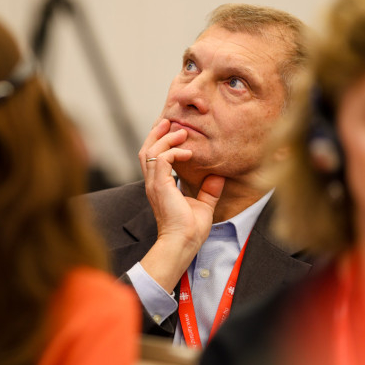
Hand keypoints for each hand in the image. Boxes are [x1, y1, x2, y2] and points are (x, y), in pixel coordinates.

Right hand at [137, 119, 224, 293]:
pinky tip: (188, 152)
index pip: (152, 157)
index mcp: (159, 186)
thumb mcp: (203, 205)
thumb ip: (209, 190)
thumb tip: (219, 176)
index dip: (160, 141)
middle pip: (146, 149)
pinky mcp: (160, 186)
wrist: (183, 243)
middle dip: (157, 133)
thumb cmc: (190, 230)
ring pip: (150, 150)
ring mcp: (154, 184)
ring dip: (165, 138)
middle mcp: (153, 183)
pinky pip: (161, 159)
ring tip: (180, 131)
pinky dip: (173, 151)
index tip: (172, 129)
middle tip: (170, 121)